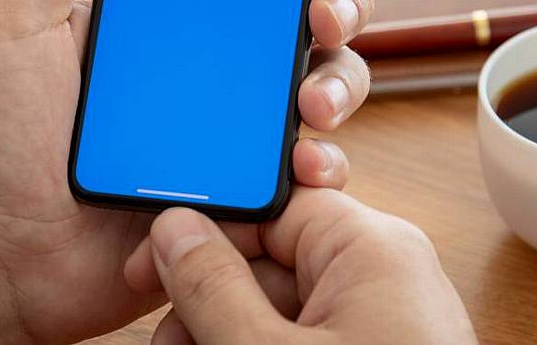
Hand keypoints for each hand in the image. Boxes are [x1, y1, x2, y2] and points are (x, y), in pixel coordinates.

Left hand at [0, 0, 376, 343]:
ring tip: (309, 104)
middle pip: (309, 13)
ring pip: (326, 85)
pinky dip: (323, 164)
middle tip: (321, 16)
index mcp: (168, 14)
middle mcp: (212, 63)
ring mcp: (231, 129)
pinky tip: (305, 166)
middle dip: (340, 1)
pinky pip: (308, 170)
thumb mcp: (11, 15)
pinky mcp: (240, 192)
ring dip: (341, 81)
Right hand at [124, 188, 477, 344]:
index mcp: (371, 249)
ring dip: (225, 335)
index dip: (205, 232)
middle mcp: (384, 275)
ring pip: (280, 309)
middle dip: (207, 302)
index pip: (270, 207)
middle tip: (166, 343)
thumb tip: (175, 230)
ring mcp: (385, 321)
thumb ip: (213, 288)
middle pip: (269, 262)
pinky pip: (308, 340)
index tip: (152, 264)